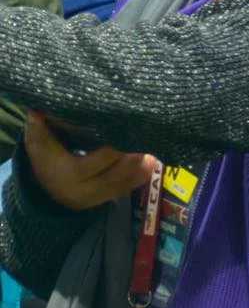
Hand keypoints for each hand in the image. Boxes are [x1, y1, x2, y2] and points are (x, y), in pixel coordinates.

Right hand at [23, 113, 154, 211]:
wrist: (50, 190)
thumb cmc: (46, 158)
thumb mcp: (38, 144)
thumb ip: (38, 128)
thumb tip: (36, 110)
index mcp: (66, 175)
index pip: (88, 166)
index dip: (108, 152)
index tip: (121, 132)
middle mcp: (84, 190)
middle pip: (112, 176)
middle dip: (130, 157)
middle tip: (144, 135)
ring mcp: (100, 196)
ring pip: (124, 182)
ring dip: (141, 164)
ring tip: (152, 144)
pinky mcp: (112, 196)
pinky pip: (131, 187)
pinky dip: (144, 172)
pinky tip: (153, 156)